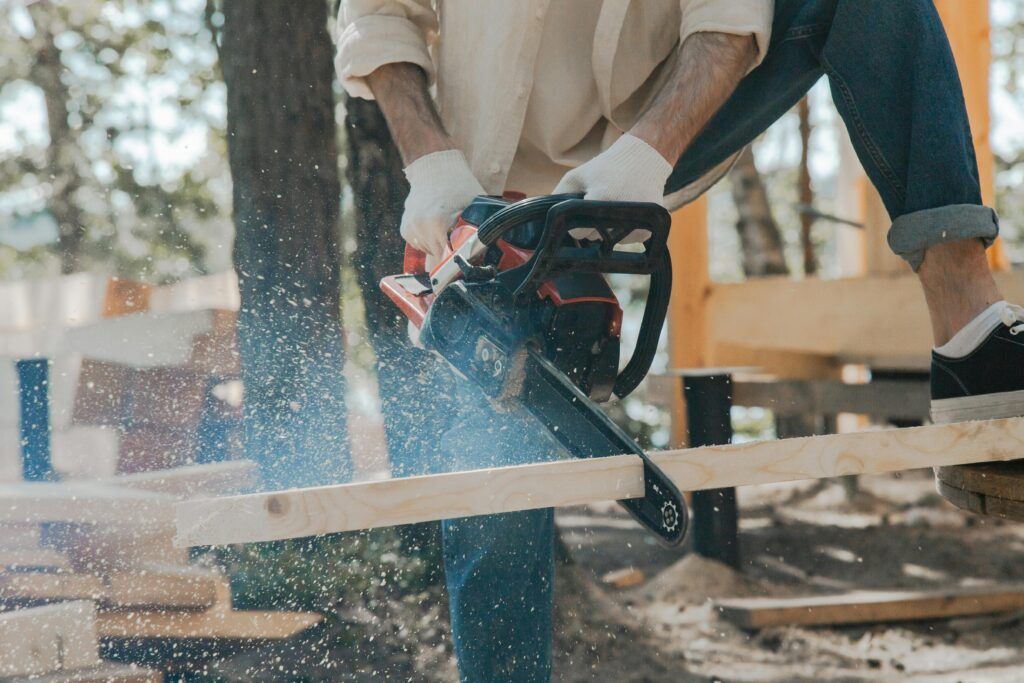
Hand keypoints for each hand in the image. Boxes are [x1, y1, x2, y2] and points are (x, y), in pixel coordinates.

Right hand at [401, 149, 485, 256]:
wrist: (438, 170)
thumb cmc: (459, 188)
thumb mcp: (473, 208)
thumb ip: (474, 232)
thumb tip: (478, 254)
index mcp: (438, 223)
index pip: (448, 256)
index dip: (458, 258)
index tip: (465, 256)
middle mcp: (420, 226)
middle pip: (437, 256)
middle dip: (449, 252)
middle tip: (459, 243)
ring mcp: (411, 227)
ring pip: (427, 251)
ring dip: (437, 247)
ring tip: (446, 231)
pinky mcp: (405, 228)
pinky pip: (418, 244)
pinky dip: (426, 241)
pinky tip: (434, 229)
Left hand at [553, 134, 672, 241]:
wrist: (643, 160)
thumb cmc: (605, 168)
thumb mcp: (577, 176)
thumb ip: (558, 195)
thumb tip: (545, 219)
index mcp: (602, 198)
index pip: (578, 231)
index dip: (575, 223)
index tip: (581, 212)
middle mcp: (621, 213)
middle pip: (593, 237)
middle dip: (590, 226)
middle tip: (599, 205)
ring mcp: (636, 224)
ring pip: (609, 241)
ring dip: (606, 230)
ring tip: (612, 207)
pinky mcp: (646, 231)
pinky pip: (625, 241)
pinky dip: (622, 231)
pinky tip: (624, 213)